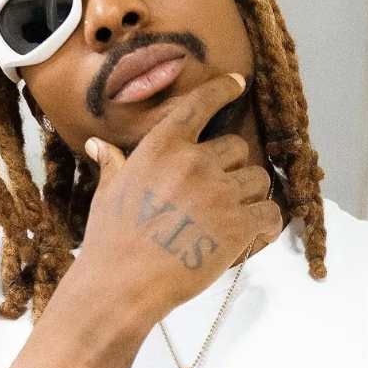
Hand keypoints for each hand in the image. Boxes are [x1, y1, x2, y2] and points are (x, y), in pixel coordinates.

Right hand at [74, 73, 282, 326]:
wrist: (122, 284)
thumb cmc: (111, 239)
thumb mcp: (108, 193)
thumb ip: (114, 164)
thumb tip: (97, 145)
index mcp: (163, 147)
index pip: (199, 105)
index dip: (221, 90)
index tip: (236, 83)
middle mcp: (195, 161)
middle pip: (237, 148)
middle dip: (232, 168)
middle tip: (217, 193)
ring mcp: (220, 192)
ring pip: (258, 179)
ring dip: (250, 196)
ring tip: (231, 217)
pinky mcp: (239, 224)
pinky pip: (270, 213)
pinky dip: (267, 224)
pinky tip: (255, 234)